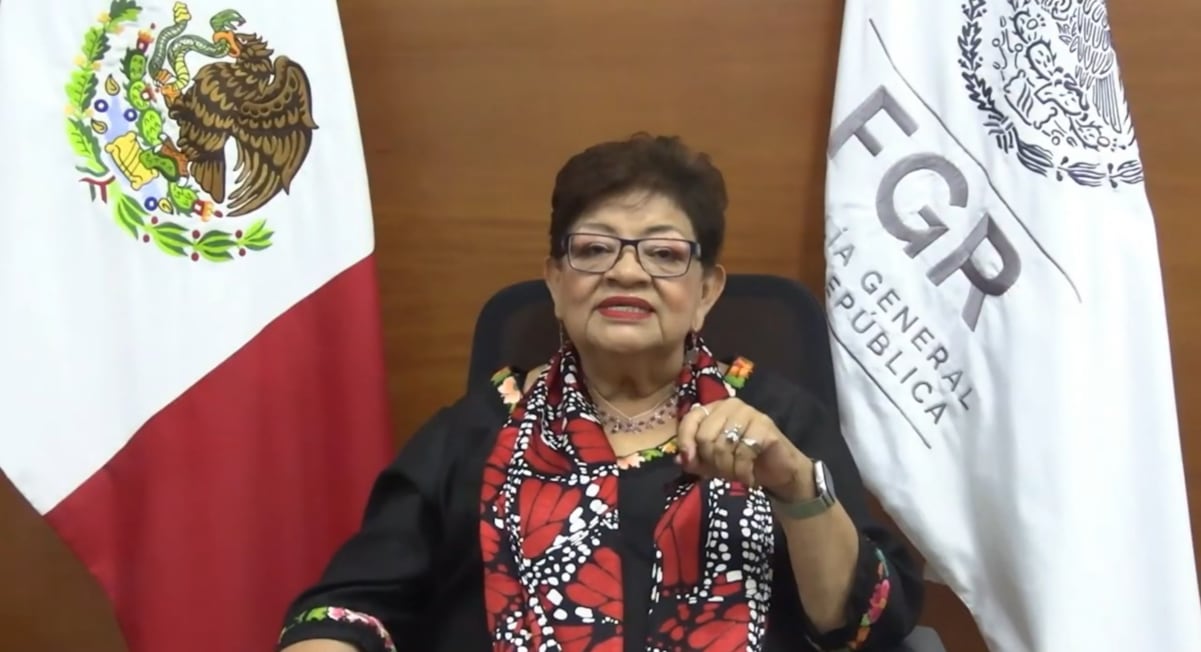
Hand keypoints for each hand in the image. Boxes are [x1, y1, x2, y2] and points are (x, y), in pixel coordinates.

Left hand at [676, 399, 813, 500]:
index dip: (685, 441)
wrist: (779, 472)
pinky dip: (742, 471)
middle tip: (724, 473)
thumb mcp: (713, 463)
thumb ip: (695, 459)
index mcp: (715, 409)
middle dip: (712, 462)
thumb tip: (678, 459)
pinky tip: (748, 477)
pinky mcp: (765, 427)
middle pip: (705, 436)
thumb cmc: (744, 462)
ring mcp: (750, 413)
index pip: (691, 419)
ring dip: (728, 469)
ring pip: (723, 446)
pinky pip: (743, 452)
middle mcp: (731, 405)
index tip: (689, 461)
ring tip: (737, 475)